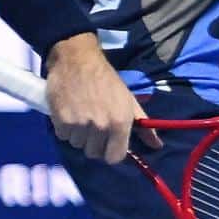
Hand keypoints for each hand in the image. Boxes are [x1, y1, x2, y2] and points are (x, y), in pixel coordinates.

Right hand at [44, 34, 158, 162]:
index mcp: (120, 122)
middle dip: (94, 143)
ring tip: (82, 116)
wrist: (78, 61)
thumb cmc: (107, 81)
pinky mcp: (61, 121)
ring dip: (79, 135)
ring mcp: (80, 125)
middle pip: (94, 153)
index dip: (111, 152)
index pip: (115, 157)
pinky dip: (65, 129)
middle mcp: (101, 126)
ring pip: (78, 145)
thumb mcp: (129, 101)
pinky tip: (70, 113)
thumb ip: (144, 126)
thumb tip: (157, 146)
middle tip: (93, 126)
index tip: (108, 143)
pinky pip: (63, 137)